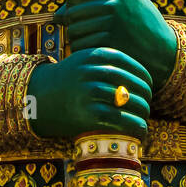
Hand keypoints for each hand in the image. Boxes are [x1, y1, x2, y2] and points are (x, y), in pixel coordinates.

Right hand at [25, 48, 151, 139]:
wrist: (36, 97)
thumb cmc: (67, 80)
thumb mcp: (84, 62)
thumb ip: (108, 64)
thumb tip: (142, 79)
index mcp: (94, 55)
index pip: (131, 65)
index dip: (144, 77)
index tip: (149, 86)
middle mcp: (92, 71)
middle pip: (132, 84)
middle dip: (145, 96)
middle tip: (148, 104)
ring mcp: (89, 92)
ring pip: (129, 102)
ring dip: (143, 112)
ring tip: (145, 118)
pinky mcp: (88, 114)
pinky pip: (120, 120)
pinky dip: (135, 126)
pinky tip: (141, 131)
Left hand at [58, 0, 177, 89]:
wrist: (166, 52)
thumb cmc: (143, 28)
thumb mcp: (129, 5)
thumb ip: (98, 3)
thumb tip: (56, 15)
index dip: (71, 9)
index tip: (75, 19)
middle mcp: (114, 5)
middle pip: (72, 14)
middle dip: (72, 26)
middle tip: (82, 35)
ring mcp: (112, 25)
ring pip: (74, 32)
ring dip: (76, 40)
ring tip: (89, 44)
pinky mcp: (110, 45)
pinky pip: (81, 47)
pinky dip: (82, 53)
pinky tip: (93, 53)